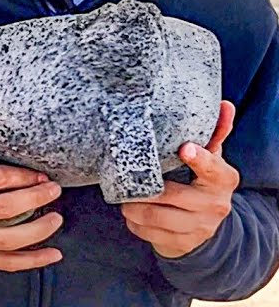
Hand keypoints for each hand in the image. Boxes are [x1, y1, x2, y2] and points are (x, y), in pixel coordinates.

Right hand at [0, 138, 64, 271]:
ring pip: (9, 239)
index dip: (22, 176)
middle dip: (35, 198)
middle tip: (54, 190)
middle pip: (4, 208)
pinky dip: (34, 261)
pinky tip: (54, 253)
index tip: (39, 175)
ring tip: (56, 218)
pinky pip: (7, 263)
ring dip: (40, 229)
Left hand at [121, 101, 238, 258]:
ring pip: (154, 215)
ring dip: (132, 206)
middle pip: (171, 194)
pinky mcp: (182, 244)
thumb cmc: (201, 181)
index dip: (199, 159)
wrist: (206, 226)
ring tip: (124, 197)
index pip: (212, 168)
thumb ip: (214, 133)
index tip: (185, 148)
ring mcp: (200, 227)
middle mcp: (215, 205)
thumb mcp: (210, 158)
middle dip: (143, 188)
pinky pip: (148, 232)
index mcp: (223, 179)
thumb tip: (224, 104)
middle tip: (125, 179)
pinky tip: (132, 214)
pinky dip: (133, 222)